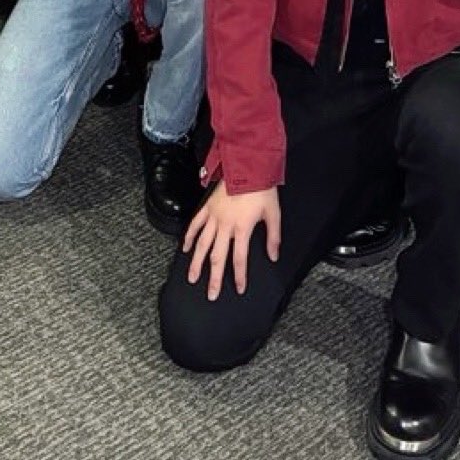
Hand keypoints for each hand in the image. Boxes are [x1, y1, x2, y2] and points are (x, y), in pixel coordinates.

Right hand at [184, 182, 280, 299]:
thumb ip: (273, 236)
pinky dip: (189, 236)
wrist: (248, 164)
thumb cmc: (262, 189)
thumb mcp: (273, 213)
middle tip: (211, 294)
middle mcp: (225, 225)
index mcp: (242, 228)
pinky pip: (195, 223)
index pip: (239, 258)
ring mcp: (214, 216)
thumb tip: (273, 256)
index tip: (239, 289)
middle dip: (214, 277)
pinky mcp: (207, 206)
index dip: (239, 276)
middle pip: (217, 256)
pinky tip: (185, 248)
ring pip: (202, 243)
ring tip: (192, 278)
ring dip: (197, 262)